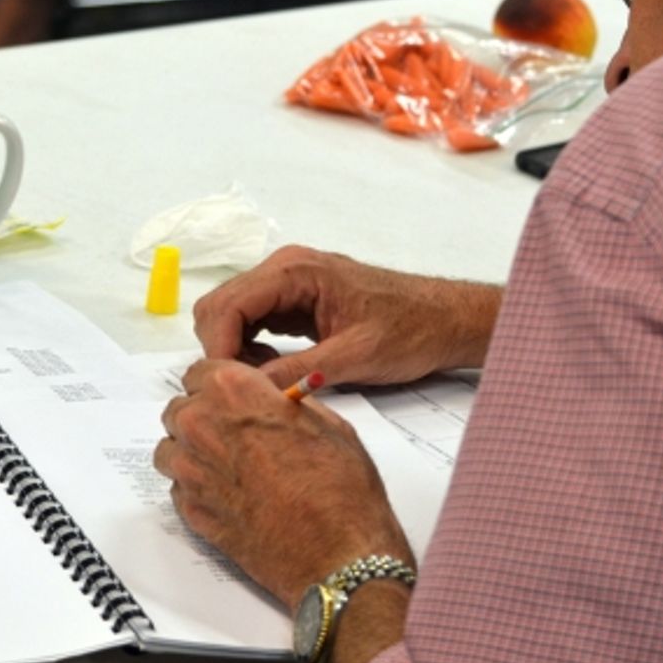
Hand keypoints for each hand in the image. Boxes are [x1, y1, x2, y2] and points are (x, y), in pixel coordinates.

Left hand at [153, 359, 412, 606]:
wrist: (336, 552)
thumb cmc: (340, 487)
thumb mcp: (327, 423)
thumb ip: (286, 403)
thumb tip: (274, 401)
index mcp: (233, 391)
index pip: (200, 371)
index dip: (220, 385)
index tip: (234, 397)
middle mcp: (201, 425)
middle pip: (180, 410)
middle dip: (204, 418)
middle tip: (237, 435)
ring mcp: (190, 472)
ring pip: (171, 450)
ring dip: (194, 453)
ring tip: (233, 468)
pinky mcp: (190, 512)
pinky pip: (179, 488)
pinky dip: (199, 488)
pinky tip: (233, 496)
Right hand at [192, 245, 501, 386]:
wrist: (444, 319)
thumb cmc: (412, 329)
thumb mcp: (355, 357)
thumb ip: (300, 372)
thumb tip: (252, 393)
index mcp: (296, 271)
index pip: (227, 305)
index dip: (218, 349)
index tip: (225, 388)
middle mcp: (285, 269)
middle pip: (220, 308)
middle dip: (221, 350)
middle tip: (242, 391)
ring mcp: (288, 284)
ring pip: (232, 316)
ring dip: (235, 352)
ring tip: (262, 385)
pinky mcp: (294, 301)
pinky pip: (253, 323)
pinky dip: (250, 350)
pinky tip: (273, 372)